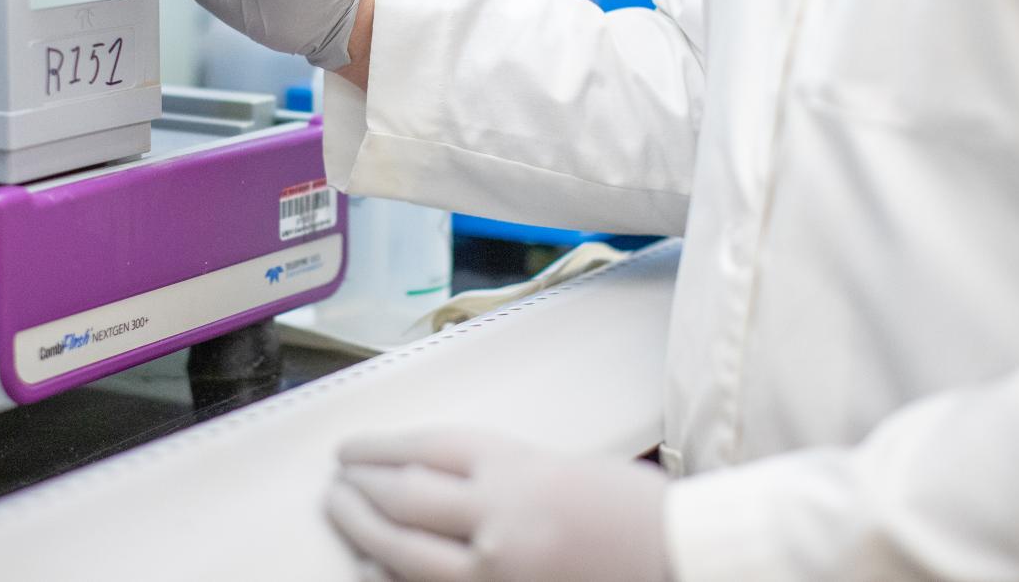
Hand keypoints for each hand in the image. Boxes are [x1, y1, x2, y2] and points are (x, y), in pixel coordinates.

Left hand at [326, 428, 669, 581]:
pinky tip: (373, 568)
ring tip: (343, 515)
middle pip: (402, 496)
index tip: (350, 449)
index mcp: (517, 467)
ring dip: (361, 530)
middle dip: (359, 488)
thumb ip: (499, 473)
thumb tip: (433, 477)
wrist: (682, 558)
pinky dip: (391, 577)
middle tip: (336, 481)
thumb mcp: (561, 467)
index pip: (424, 449)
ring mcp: (497, 569)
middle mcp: (499, 516)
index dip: (377, 448)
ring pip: (401, 550)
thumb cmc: (635, 511)